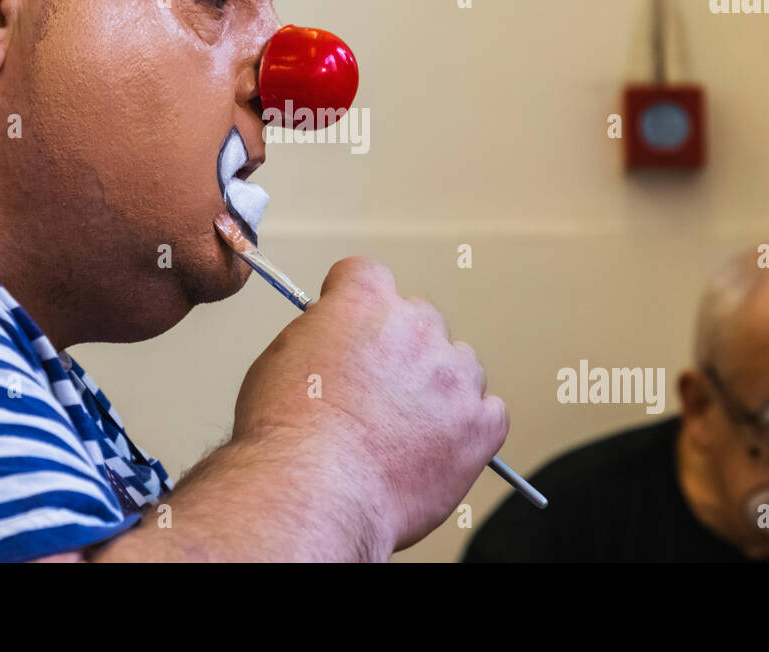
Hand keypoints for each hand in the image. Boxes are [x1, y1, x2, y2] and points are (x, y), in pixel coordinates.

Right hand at [231, 256, 508, 554]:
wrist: (316, 492)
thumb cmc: (289, 436)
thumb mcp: (279, 359)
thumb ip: (320, 335)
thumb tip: (333, 342)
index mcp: (363, 301)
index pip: (370, 275)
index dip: (359, 302)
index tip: (355, 324)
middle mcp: (414, 327)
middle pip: (421, 320)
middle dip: (403, 348)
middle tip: (377, 390)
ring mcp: (452, 375)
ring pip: (460, 365)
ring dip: (440, 387)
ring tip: (405, 428)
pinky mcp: (478, 424)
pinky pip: (490, 413)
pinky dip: (470, 427)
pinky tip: (438, 445)